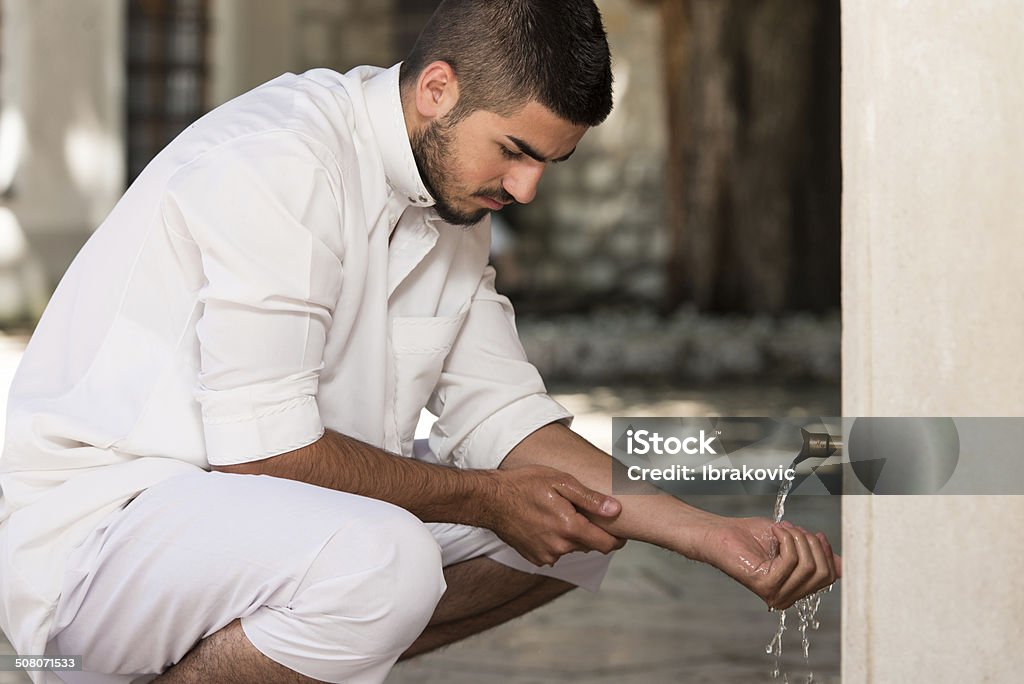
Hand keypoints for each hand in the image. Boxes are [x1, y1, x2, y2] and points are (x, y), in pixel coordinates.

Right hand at [486, 465, 625, 566]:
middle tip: (582, 511)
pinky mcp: (534, 558)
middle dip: (591, 531)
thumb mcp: (560, 482)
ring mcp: (546, 555)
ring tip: (560, 513)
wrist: (490, 499)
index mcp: (569, 528)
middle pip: (590, 545)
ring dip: (572, 535)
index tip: (620, 530)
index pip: (607, 544)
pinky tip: (545, 523)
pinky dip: (556, 540)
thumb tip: (616, 510)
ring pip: (572, 548)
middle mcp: (559, 547)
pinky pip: (555, 552)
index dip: (618, 538)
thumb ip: (590, 499)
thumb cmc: (525, 484)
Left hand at [696, 517, 840, 609]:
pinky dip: (785, 539)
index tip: (816, 534)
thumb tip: (842, 566)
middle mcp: (787, 598)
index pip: (830, 577)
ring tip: (780, 529)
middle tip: (793, 529)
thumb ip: (816, 556)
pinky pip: (790, 561)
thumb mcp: (793, 543)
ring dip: (797, 539)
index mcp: (795, 591)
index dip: (827, 552)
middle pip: (822, 573)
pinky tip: (774, 531)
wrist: (723, 533)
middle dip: (812, 544)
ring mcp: (776, 594)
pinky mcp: (765, 585)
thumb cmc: (753, 536)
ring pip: (808, 566)